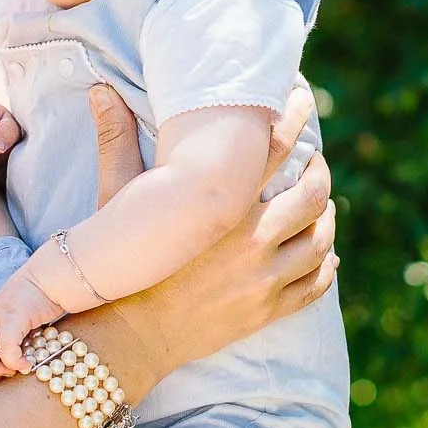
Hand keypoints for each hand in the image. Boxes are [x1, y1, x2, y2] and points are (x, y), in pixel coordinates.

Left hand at [0, 266, 65, 379]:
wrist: (50, 279)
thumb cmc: (36, 306)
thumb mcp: (13, 322)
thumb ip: (4, 339)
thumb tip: (5, 368)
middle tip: (3, 377)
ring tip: (13, 371)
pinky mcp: (16, 314)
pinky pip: (5, 344)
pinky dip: (13, 360)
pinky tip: (26, 365)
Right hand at [90, 85, 335, 384]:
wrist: (125, 338)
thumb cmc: (122, 265)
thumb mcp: (118, 200)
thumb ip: (117, 142)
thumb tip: (100, 90)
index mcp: (222, 205)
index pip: (277, 148)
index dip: (296, 117)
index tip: (300, 102)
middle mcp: (251, 239)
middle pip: (314, 196)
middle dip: (321, 174)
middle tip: (316, 164)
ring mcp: (263, 279)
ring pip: (320, 241)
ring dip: (327, 220)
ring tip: (323, 208)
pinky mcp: (265, 311)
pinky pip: (314, 285)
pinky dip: (326, 266)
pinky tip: (325, 255)